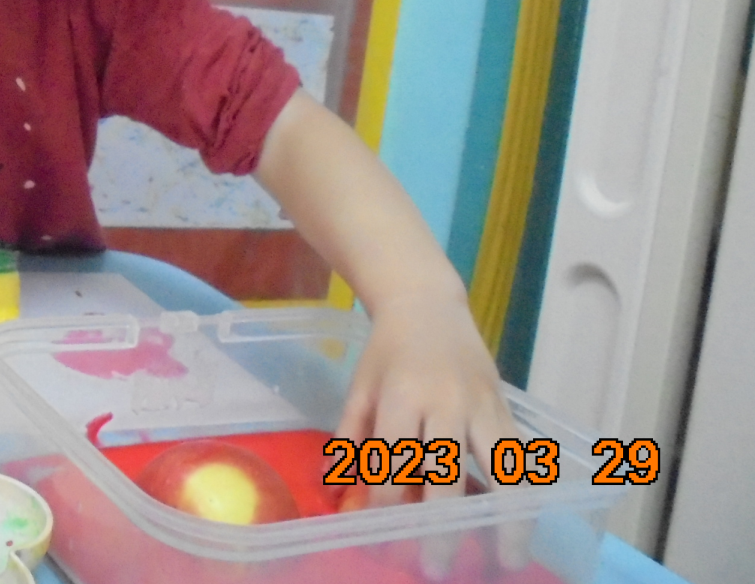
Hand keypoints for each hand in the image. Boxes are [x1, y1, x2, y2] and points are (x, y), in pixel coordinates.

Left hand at [337, 286, 526, 576]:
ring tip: (506, 558)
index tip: (386, 535)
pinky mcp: (504, 406)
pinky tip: (524, 522)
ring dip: (504, 515)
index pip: (395, 459)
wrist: (427, 306)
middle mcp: (444, 401)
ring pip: (498, 466)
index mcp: (401, 395)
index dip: (389, 500)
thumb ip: (351, 438)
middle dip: (441, 522)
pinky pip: (518, 454)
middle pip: (445, 470)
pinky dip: (524, 490)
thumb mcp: (360, 387)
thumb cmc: (386, 352)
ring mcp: (480, 404)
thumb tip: (338, 489)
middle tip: (437, 566)